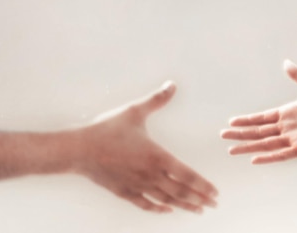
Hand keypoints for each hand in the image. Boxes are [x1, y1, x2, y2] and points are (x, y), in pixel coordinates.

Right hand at [73, 81, 217, 212]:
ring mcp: (138, 186)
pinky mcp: (124, 191)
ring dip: (183, 205)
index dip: (203, 185)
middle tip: (212, 204)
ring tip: (197, 209)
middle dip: (199, 198)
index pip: (187, 175)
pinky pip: (146, 204)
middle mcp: (150, 175)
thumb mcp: (134, 111)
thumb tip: (171, 86)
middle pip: (180, 192)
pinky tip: (166, 210)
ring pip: (166, 200)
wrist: (81, 149)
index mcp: (156, 156)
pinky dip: (159, 208)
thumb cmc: (107, 129)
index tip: (215, 193)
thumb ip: (155, 100)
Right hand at [220, 60, 296, 163]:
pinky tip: (255, 159)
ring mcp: (295, 138)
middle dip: (240, 134)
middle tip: (222, 137)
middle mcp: (288, 127)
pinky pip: (282, 154)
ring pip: (265, 144)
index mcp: (287, 112)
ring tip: (232, 151)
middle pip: (258, 132)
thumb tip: (285, 62)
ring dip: (248, 146)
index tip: (231, 122)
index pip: (261, 118)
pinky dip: (268, 157)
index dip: (246, 120)